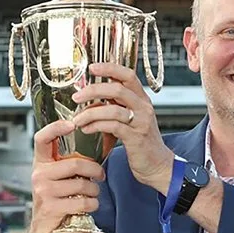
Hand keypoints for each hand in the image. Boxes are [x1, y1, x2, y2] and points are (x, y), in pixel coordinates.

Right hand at [27, 120, 104, 232]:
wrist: (43, 228)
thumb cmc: (54, 198)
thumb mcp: (56, 177)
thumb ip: (69, 162)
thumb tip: (94, 145)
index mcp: (40, 162)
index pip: (42, 139)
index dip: (56, 128)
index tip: (71, 124)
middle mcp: (39, 174)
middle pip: (75, 163)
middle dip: (95, 170)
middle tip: (101, 175)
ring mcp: (43, 191)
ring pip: (82, 185)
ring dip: (95, 191)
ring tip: (93, 193)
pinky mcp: (51, 207)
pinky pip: (82, 202)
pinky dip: (92, 204)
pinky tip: (89, 205)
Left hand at [70, 63, 174, 193]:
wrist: (157, 165)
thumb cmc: (140, 141)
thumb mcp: (130, 118)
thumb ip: (114, 105)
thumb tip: (89, 97)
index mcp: (141, 99)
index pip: (127, 75)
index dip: (110, 68)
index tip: (92, 67)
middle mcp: (143, 107)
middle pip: (117, 89)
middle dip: (93, 90)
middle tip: (77, 97)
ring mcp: (141, 122)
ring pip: (112, 109)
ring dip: (90, 113)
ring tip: (77, 120)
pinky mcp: (135, 137)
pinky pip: (112, 126)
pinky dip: (96, 126)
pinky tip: (86, 129)